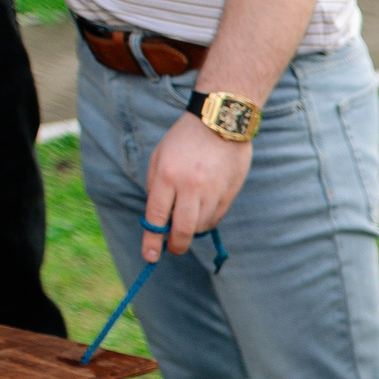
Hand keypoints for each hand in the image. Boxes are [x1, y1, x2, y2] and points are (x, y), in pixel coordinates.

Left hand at [143, 115, 253, 260]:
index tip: (150, 257)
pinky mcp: (228, 193)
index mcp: (166, 175)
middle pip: (181, 229)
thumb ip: (156, 186)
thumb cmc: (184, 138)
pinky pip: (215, 218)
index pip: (155, 216)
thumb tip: (159, 217)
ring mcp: (211, 191)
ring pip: (200, 227)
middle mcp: (189, 186)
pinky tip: (202, 212)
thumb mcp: (159, 156)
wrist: (221, 122)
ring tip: (187, 220)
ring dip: (191, 231)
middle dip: (175, 245)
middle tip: (172, 248)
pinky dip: (206, 221)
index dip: (151, 240)